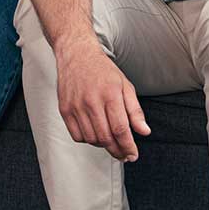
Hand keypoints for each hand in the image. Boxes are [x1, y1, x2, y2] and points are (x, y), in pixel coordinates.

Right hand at [55, 39, 150, 160]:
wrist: (77, 54)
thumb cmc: (102, 70)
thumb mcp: (125, 86)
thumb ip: (135, 111)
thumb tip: (144, 132)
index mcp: (110, 94)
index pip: (120, 130)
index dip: (128, 147)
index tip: (132, 155)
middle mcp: (91, 101)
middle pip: (105, 138)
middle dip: (117, 151)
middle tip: (124, 154)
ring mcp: (76, 106)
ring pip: (91, 139)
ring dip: (103, 145)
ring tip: (110, 140)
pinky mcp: (65, 109)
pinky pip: (77, 136)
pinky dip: (87, 140)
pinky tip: (94, 133)